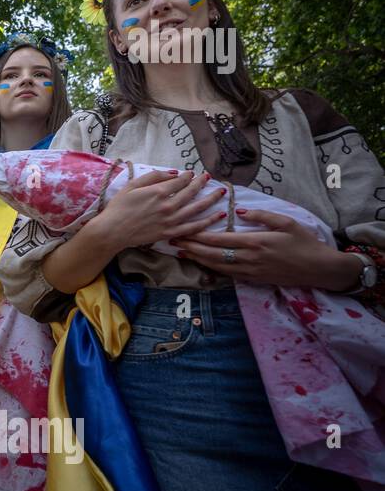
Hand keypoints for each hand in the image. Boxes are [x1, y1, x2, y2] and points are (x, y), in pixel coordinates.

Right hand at [92, 169, 227, 250]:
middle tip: (208, 177)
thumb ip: (152, 177)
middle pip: (191, 192)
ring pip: (197, 208)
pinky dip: (207, 221)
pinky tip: (218, 216)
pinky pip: (194, 227)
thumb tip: (172, 173)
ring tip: (221, 192)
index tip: (191, 173)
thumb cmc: (119, 207)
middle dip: (201, 183)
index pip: (180, 181)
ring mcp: (171, 220)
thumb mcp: (132, 185)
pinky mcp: (171, 233)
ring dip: (211, 199)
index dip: (188, 176)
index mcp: (158, 192)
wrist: (112, 230)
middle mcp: (168, 205)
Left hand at [170, 207, 361, 289]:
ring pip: (216, 266)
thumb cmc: (304, 242)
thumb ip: (260, 216)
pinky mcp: (252, 279)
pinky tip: (201, 263)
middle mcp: (248, 258)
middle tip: (172, 241)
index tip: (182, 229)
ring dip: (197, 259)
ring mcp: (249, 271)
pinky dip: (210, 268)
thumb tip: (237, 210)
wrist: (318, 269)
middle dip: (190, 247)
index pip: (219, 239)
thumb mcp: (286, 222)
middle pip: (212, 254)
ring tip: (181, 252)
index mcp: (255, 242)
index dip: (198, 235)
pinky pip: (226, 274)